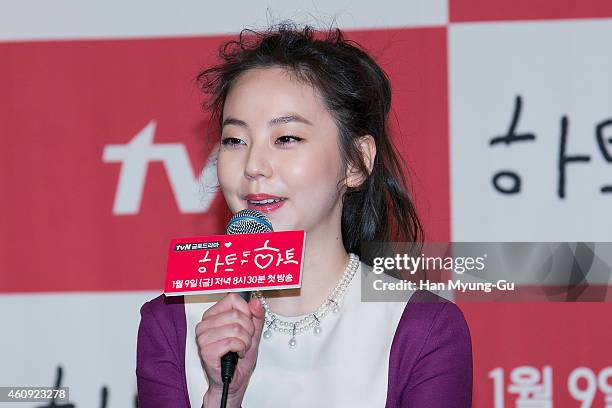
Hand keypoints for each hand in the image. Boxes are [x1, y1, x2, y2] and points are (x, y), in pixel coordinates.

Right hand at [196, 293, 264, 407]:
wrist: (235, 380)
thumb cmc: (240, 357)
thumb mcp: (253, 332)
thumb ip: (256, 315)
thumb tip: (256, 302)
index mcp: (213, 316)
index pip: (233, 298)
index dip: (246, 311)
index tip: (247, 324)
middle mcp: (204, 325)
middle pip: (236, 314)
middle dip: (248, 330)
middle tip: (245, 341)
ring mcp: (203, 338)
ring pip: (235, 328)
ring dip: (245, 341)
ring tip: (241, 348)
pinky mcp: (206, 351)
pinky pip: (231, 342)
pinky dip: (240, 349)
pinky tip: (237, 354)